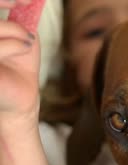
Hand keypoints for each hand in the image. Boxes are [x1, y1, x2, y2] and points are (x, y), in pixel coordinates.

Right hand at [0, 0, 39, 122]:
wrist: (22, 97)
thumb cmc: (19, 64)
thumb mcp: (19, 33)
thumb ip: (18, 14)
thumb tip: (30, 0)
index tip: (22, 0)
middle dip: (3, 2)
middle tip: (22, 5)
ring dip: (14, 29)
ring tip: (27, 39)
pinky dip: (13, 42)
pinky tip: (24, 47)